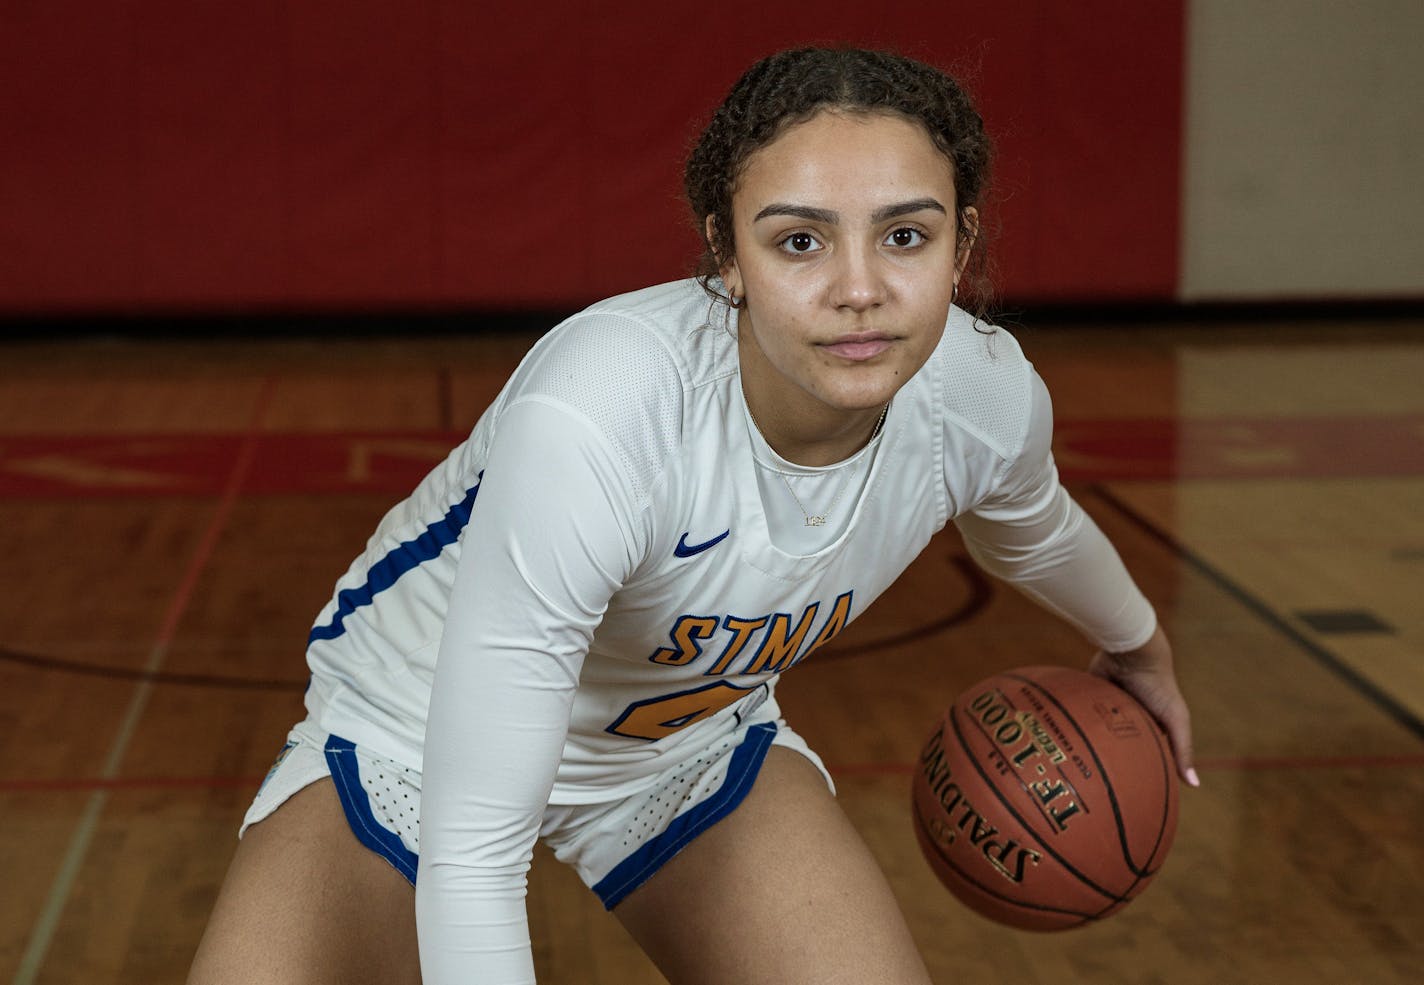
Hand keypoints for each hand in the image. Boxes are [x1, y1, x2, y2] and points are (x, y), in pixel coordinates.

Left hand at [1088, 623, 1198, 787]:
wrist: (1132, 652)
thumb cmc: (1159, 686)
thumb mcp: (1176, 720)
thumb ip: (1183, 749)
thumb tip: (1194, 785)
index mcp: (1151, 726)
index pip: (1148, 755)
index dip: (1142, 772)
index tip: (1134, 795)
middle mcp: (1130, 719)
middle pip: (1120, 746)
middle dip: (1114, 763)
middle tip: (1103, 788)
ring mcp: (1109, 708)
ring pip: (1099, 734)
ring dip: (1092, 747)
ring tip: (1080, 774)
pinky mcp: (1093, 697)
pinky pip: (1083, 717)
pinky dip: (1078, 728)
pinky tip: (1066, 749)